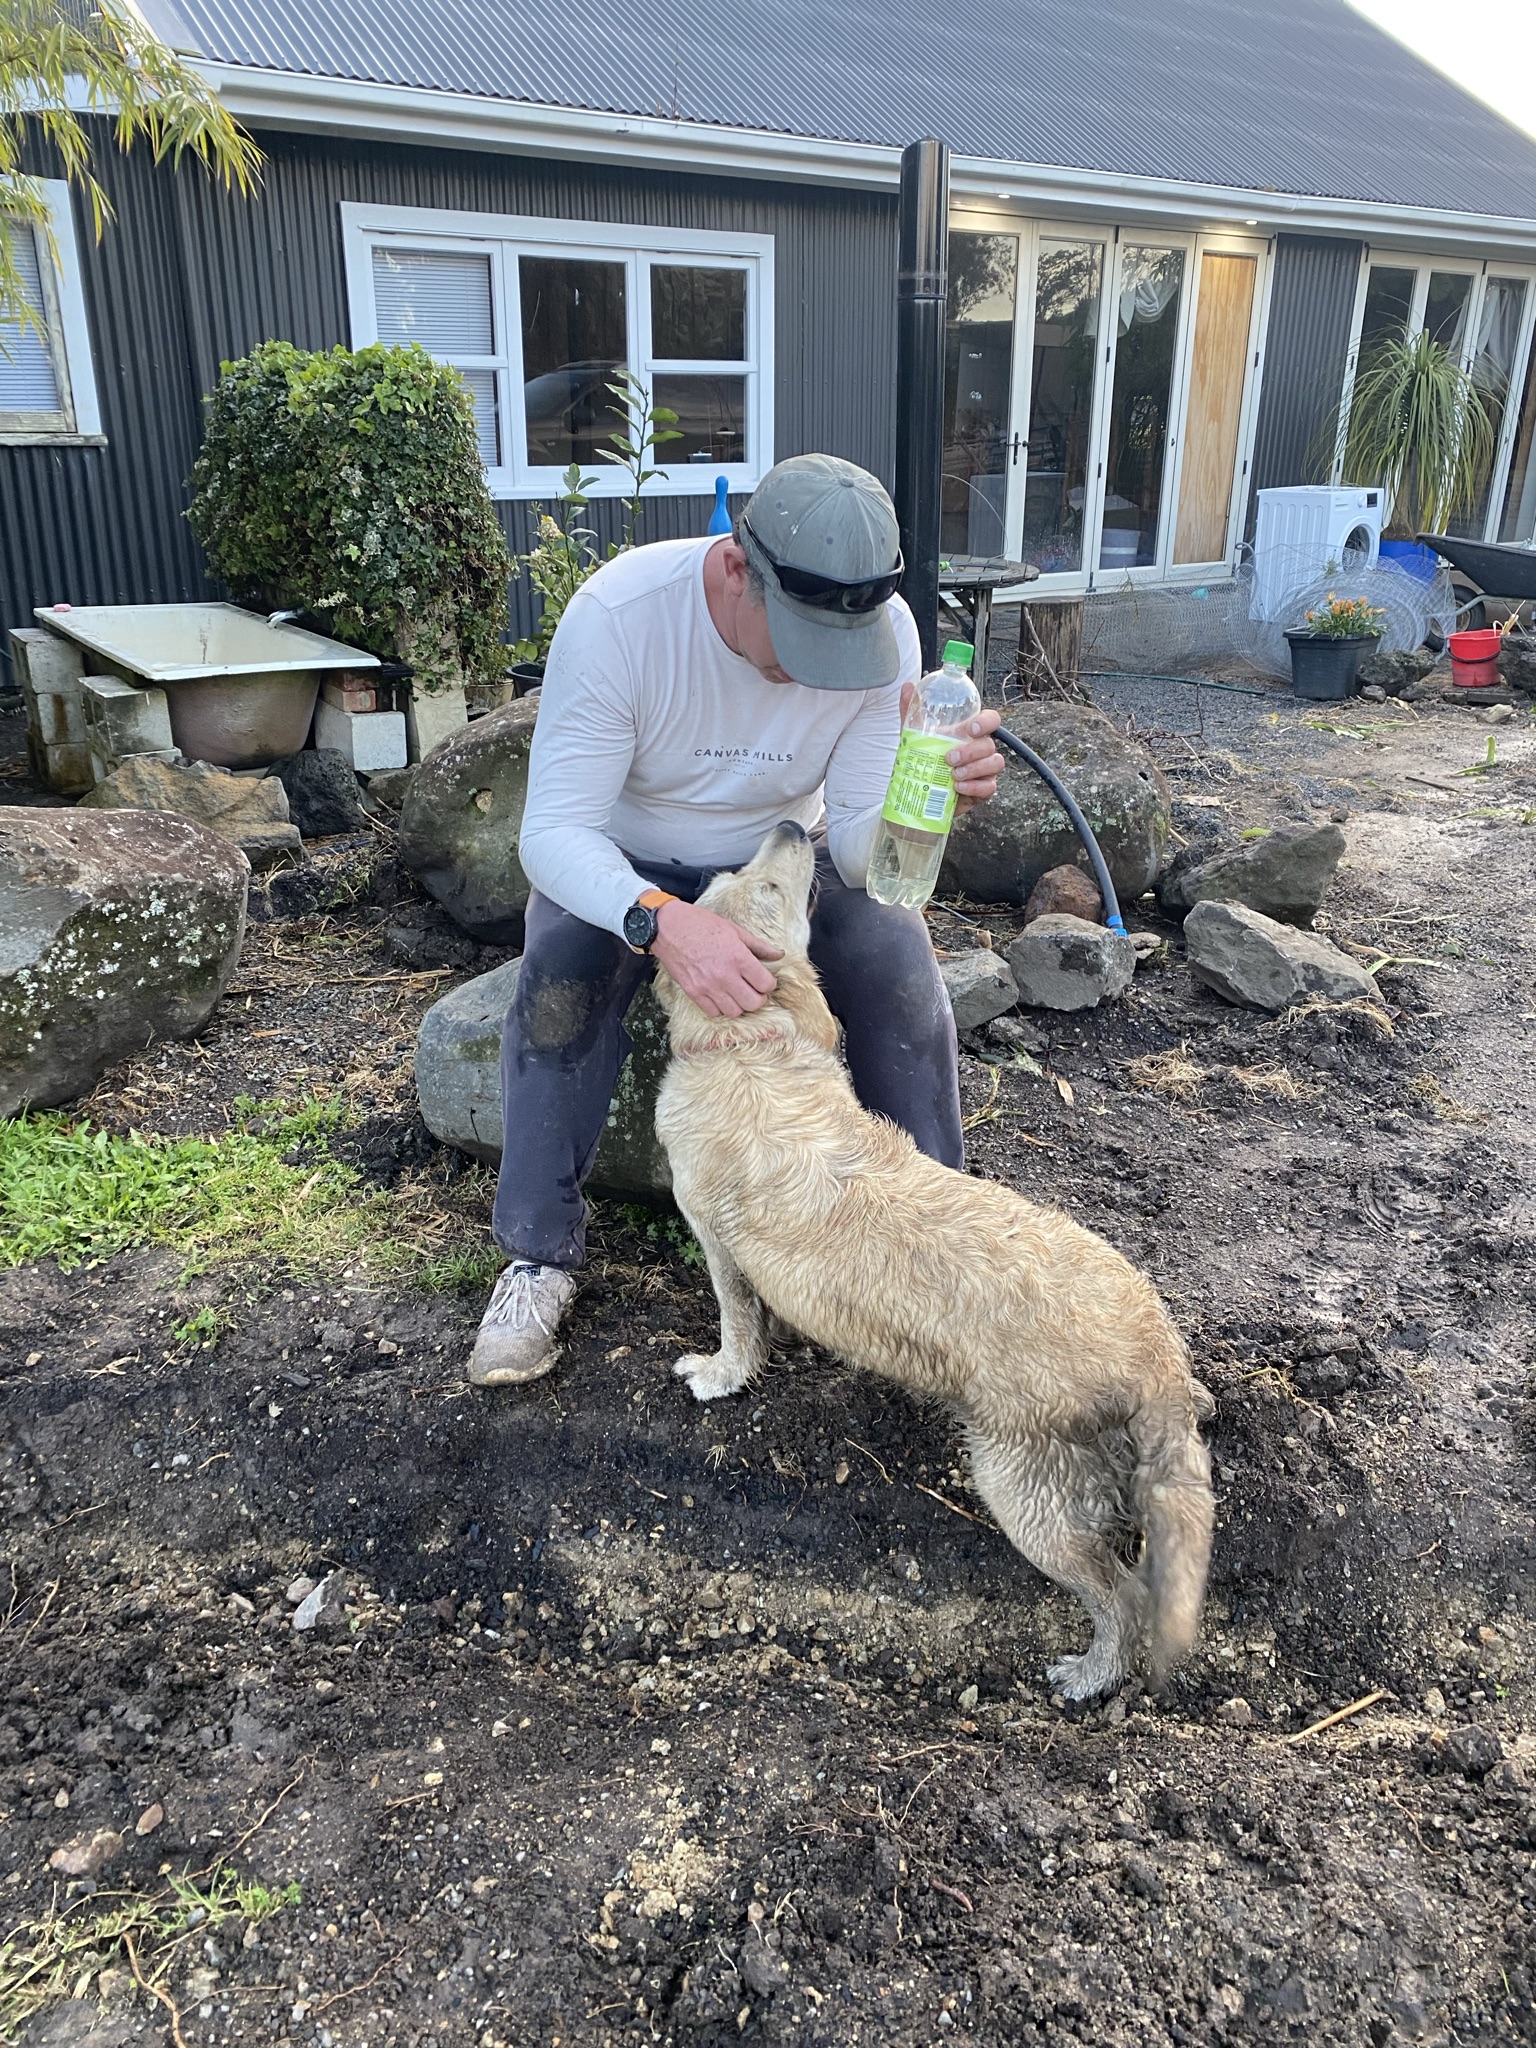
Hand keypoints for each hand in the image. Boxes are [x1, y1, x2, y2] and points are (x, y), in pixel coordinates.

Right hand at [651, 898, 782, 1018]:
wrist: (668, 927)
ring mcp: (708, 986)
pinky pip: (714, 1012)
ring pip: (735, 1012)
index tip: (764, 979)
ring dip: (740, 1004)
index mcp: (738, 958)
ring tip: (737, 993)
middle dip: (758, 998)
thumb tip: (780, 954)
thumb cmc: (702, 924)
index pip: (766, 984)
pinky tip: (721, 995)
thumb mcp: (735, 930)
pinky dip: (721, 1007)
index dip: (769, 983)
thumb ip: (759, 946)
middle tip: (754, 989)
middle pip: (754, 1003)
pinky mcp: (693, 992)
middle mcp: (725, 975)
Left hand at [898, 685, 1003, 816]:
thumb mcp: (915, 736)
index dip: (986, 722)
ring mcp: (985, 769)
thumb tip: (907, 686)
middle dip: (970, 751)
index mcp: (970, 732)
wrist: (923, 793)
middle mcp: (981, 749)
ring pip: (994, 763)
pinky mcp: (984, 789)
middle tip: (949, 758)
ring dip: (973, 769)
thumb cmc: (926, 760)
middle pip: (990, 744)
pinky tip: (958, 786)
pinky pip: (989, 787)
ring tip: (953, 775)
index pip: (991, 720)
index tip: (971, 728)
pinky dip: (974, 787)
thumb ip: (912, 712)